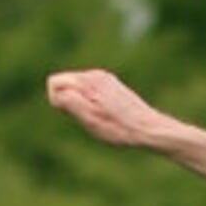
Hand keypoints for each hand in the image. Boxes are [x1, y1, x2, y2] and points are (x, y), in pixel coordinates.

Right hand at [46, 69, 176, 148]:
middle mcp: (97, 75)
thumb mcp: (90, 119)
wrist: (151, 129)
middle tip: (88, 117)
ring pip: (78, 88)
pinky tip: (107, 114)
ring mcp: (106, 80)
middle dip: (68, 100)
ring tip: (100, 117)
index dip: (57, 100)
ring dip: (81, 102)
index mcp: (89, 81)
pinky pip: (90, 91)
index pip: (54, 82)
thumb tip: (57, 92)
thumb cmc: (120, 128)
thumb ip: (70, 102)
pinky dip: (92, 102)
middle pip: (65, 83)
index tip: (73, 113)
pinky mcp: (113, 86)